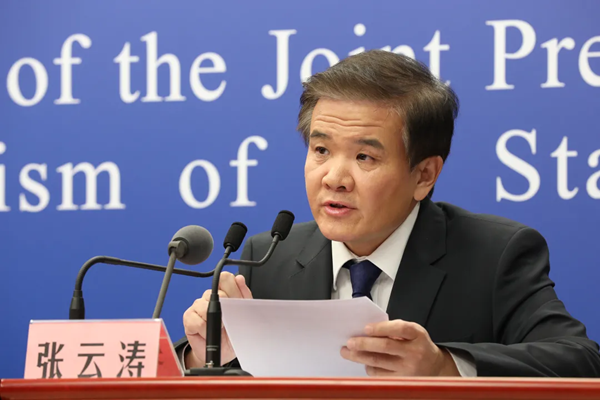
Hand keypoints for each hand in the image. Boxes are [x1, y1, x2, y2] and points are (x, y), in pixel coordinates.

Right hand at [182, 272, 251, 366]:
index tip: (236, 301)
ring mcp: (199, 305)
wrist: (222, 353)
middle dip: (226, 307)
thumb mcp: (244, 315)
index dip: (232, 288)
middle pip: (216, 291)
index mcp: (226, 292)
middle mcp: (211, 297)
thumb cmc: (233, 334)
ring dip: (216, 322)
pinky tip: (209, 334)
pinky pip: (197, 321)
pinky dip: (205, 331)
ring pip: (205, 306)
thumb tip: (239, 279)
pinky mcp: (189, 317)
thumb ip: (244, 296)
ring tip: (220, 329)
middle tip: (230, 320)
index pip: (225, 278)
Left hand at [340, 320, 459, 375]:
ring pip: (379, 362)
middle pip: (386, 347)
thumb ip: (394, 329)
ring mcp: (408, 368)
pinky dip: (369, 367)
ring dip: (360, 356)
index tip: (366, 328)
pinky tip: (363, 362)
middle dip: (364, 344)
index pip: (399, 329)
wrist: (434, 366)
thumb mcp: (413, 332)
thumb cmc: (418, 345)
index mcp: (417, 335)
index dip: (381, 328)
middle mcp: (414, 352)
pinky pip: (380, 374)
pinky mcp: (402, 381)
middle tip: (350, 342)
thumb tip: (367, 330)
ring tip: (348, 352)